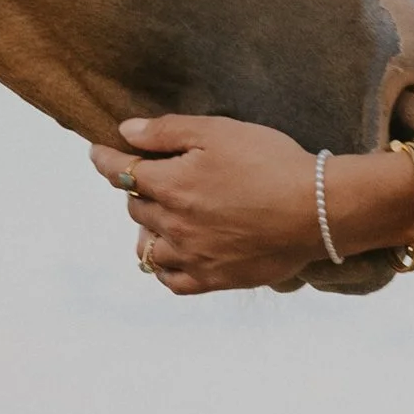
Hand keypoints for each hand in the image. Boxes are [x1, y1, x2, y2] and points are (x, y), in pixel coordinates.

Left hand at [89, 112, 329, 295]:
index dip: (105, 159)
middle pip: (135, 207)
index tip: (97, 152)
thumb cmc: (270, 162)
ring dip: (147, 229)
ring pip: (148, 246)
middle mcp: (173, 224)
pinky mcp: (214, 279)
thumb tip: (125, 132)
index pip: (120, 171)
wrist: (316, 210)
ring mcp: (192, 256)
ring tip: (158, 218)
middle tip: (148, 178)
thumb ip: (166, 132)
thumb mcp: (218, 132)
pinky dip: (164, 268)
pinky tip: (170, 257)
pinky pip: (173, 281)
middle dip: (136, 189)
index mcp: (170, 185)